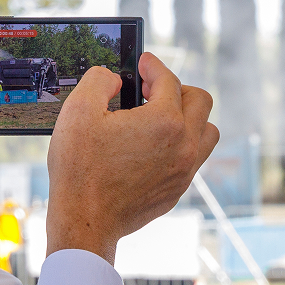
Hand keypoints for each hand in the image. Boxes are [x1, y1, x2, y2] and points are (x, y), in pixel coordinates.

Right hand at [46, 52, 218, 265]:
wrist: (84, 221)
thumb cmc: (80, 170)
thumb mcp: (78, 111)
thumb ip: (99, 80)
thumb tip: (114, 77)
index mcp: (164, 122)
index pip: (169, 80)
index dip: (154, 66)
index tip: (144, 63)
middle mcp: (183, 145)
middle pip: (200, 101)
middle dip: (177, 88)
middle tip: (151, 90)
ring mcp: (184, 171)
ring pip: (206, 132)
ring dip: (188, 118)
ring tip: (160, 118)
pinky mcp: (177, 190)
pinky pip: (192, 159)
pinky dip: (180, 145)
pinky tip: (153, 147)